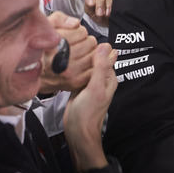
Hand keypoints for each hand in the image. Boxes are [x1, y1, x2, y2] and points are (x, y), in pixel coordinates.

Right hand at [40, 11, 96, 93]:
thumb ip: (60, 19)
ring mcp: (70, 72)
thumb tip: (76, 23)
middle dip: (86, 41)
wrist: (39, 74)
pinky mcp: (76, 81)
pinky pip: (96, 67)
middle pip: (91, 42)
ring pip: (95, 54)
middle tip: (77, 45)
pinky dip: (93, 64)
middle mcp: (62, 59)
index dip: (79, 32)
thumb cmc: (44, 48)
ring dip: (90, 52)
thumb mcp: (47, 27)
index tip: (72, 36)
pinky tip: (83, 62)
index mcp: (54, 44)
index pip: (82, 32)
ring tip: (80, 54)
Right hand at [63, 43, 118, 169]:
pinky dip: (72, 70)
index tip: (83, 41)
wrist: (77, 131)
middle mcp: (101, 79)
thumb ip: (100, 67)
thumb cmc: (88, 112)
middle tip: (72, 46)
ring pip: (84, 66)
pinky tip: (64, 64)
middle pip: (94, 59)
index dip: (95, 48)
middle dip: (85, 53)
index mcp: (109, 77)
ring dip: (77, 61)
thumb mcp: (95, 87)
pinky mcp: (78, 87)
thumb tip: (105, 45)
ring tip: (66, 53)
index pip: (105, 55)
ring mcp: (89, 83)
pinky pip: (76, 74)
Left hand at [83, 0, 117, 26]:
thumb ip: (89, 8)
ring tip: (107, 14)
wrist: (111, 20)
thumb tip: (93, 4)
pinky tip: (115, 9)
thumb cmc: (99, 14)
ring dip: (108, 1)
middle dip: (100, 1)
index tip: (90, 4)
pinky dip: (117, 1)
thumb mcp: (91, 12)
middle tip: (100, 13)